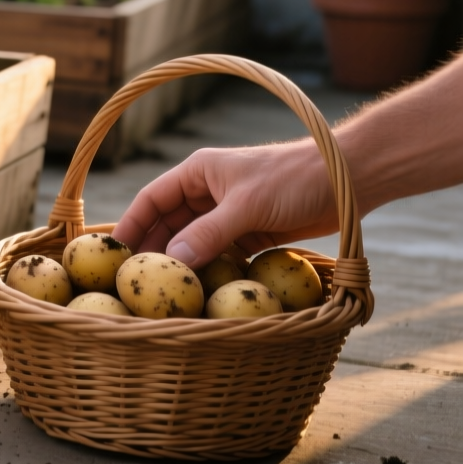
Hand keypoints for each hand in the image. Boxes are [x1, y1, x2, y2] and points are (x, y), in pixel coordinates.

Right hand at [111, 140, 340, 266]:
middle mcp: (207, 193)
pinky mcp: (250, 234)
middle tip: (136, 281)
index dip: (131, 224)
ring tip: (166, 290)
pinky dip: (210, 270)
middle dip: (154, 250)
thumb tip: (174, 261)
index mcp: (197, 173)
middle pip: (168, 224)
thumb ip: (209, 233)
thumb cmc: (295, 179)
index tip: (113, 253)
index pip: (152, 199)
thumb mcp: (247, 204)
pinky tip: (201, 289)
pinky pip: (220, 254)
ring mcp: (228, 215)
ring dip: (183, 263)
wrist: (350, 178)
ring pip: (194, 242)